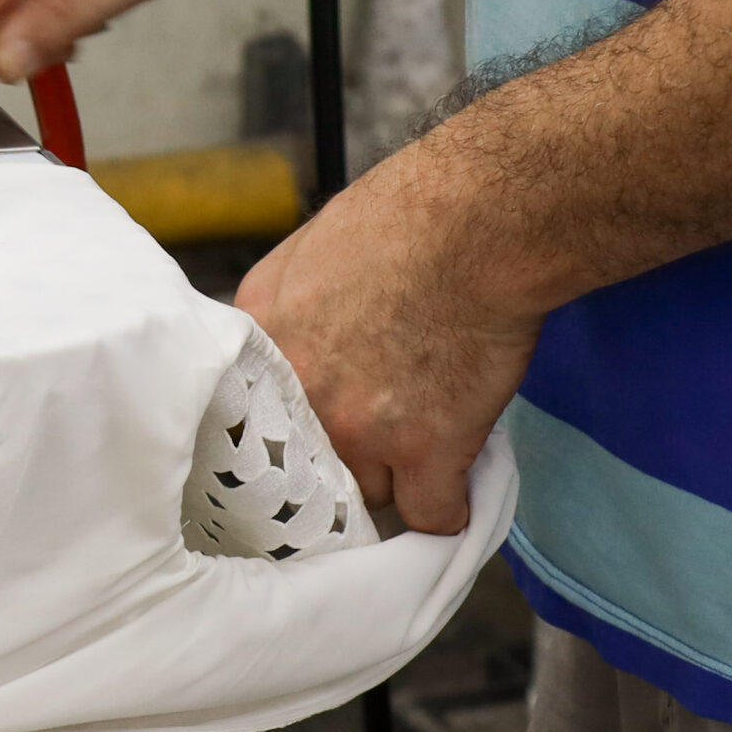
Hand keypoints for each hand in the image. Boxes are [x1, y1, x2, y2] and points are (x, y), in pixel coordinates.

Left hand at [236, 152, 540, 534]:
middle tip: (368, 456)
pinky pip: (432, 517)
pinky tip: (458, 490)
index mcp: (263, 344)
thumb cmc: (408, 214)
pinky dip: (449, 510)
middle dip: (337, 468)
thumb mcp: (306, 251)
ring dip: (392, 485)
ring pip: (365, 496)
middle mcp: (299, 397)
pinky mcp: (425, 452)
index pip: (254, 426)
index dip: (289, 439)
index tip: (306, 449)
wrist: (476, 221)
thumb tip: (290, 343)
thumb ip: (283, 308)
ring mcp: (358, 432)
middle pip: (307, 470)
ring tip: (419, 462)